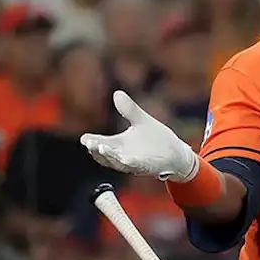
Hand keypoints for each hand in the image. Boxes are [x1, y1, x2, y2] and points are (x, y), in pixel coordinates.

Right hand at [81, 91, 198, 181]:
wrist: (176, 152)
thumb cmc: (156, 138)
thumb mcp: (141, 120)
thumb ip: (129, 109)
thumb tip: (117, 93)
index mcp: (119, 145)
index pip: (100, 143)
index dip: (91, 142)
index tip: (84, 138)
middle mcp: (123, 155)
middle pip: (105, 155)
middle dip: (97, 149)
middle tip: (90, 143)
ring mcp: (133, 163)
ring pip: (117, 162)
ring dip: (109, 156)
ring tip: (101, 147)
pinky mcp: (145, 167)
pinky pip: (135, 166)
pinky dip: (128, 162)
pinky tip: (124, 157)